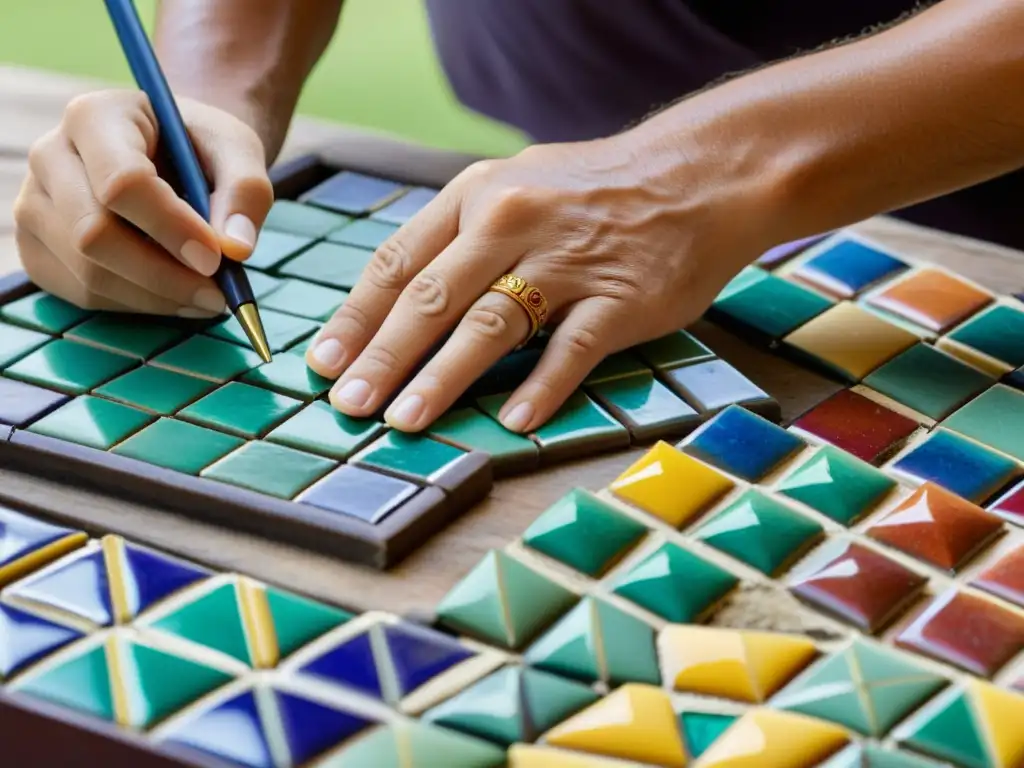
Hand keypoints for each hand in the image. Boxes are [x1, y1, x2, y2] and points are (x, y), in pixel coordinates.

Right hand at [13, 90, 272, 315]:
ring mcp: (34, 205)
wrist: (170, 154)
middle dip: (165, 275)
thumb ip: (246, 190)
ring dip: (158, 297)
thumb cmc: (200, 147)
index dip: (171, 227)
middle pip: (94, 235)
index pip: (122, 182)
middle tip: (220, 293)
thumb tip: (236, 248)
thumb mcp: (237, 150)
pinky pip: (83, 295)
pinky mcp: (38, 250)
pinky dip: (138, 305)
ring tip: (209, 296)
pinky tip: (176, 295)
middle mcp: (50, 157)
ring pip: (89, 273)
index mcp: (95, 117)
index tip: (217, 258)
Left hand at [306, 131, 776, 432]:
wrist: (695, 175)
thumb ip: (460, 236)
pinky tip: (513, 422)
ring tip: (404, 422)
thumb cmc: (593, 190)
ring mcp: (568, 261)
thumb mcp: (514, 187)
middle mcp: (513, 223)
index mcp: (477, 196)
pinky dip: (542, 388)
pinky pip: (572, 350)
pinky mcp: (620, 298)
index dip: (357, 318)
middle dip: (382, 358)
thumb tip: (400, 301)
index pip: (400, 262)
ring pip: (490, 326)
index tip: (325, 363)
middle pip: (432, 299)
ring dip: (441, 379)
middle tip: (348, 405)